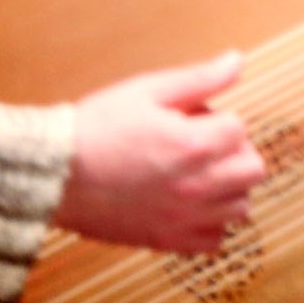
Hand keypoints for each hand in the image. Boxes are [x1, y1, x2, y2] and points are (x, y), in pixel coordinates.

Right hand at [55, 52, 266, 253]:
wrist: (51, 175)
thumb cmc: (95, 128)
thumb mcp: (147, 91)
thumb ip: (200, 79)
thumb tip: (238, 61)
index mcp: (195, 145)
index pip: (240, 128)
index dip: (217, 118)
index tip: (192, 120)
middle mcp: (197, 185)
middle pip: (252, 169)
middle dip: (233, 152)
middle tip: (202, 147)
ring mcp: (183, 218)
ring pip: (239, 206)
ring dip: (228, 188)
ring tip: (196, 175)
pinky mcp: (166, 242)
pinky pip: (213, 240)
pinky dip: (210, 224)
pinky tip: (188, 206)